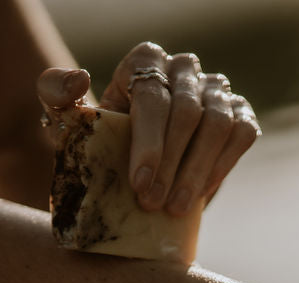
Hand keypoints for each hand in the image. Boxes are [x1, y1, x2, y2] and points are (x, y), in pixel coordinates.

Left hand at [37, 43, 259, 215]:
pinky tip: (200, 193)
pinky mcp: (239, 114)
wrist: (129, 162)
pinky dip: (223, 165)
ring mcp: (216, 90)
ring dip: (197, 171)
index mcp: (144, 61)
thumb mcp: (67, 120)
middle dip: (171, 164)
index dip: (149, 143)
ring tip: (176, 207)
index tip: (139, 184)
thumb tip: (80, 79)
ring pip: (218, 124)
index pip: (153, 97)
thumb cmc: (97, 139)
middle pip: (188, 112)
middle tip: (154, 204)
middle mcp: (184, 68)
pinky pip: (242, 134)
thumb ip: (56, 95)